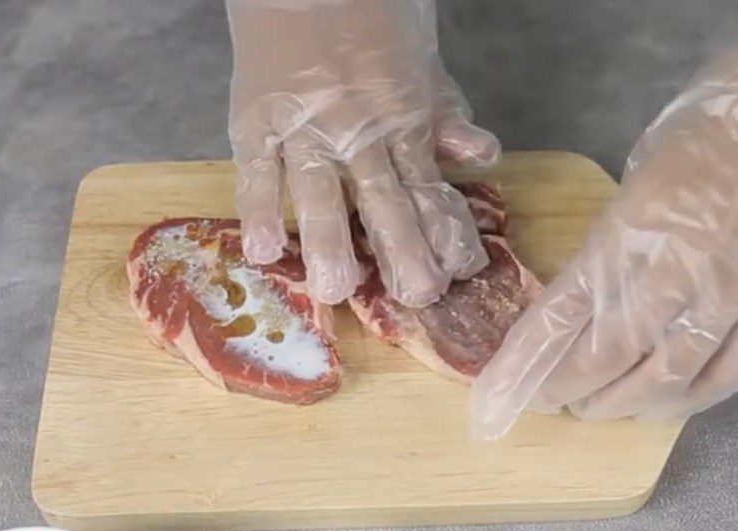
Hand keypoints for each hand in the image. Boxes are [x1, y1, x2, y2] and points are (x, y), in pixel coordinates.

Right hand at [226, 0, 499, 306]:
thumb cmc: (372, 18)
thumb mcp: (424, 65)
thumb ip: (447, 117)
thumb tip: (482, 158)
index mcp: (401, 119)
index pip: (426, 186)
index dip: (445, 230)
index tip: (460, 272)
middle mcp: (357, 131)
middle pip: (383, 197)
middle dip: (401, 248)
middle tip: (414, 295)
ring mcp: (303, 128)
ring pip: (320, 189)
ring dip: (330, 239)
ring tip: (335, 289)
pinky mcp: (255, 120)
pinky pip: (255, 170)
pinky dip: (258, 208)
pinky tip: (263, 253)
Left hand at [472, 37, 737, 437]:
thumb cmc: (700, 140)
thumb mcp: (631, 189)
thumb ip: (604, 253)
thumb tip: (577, 307)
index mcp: (627, 233)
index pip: (561, 315)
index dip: (526, 362)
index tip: (499, 391)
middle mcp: (672, 272)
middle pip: (606, 356)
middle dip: (567, 390)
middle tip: (548, 401)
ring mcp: (725, 295)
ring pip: (664, 377)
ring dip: (620, 405)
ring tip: (593, 410)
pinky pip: (727, 373)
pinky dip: (688, 399)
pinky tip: (664, 406)